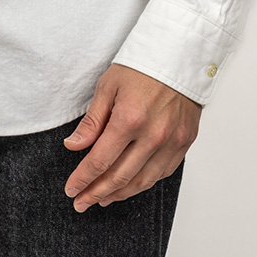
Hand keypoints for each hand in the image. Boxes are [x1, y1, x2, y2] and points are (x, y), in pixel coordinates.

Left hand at [62, 63, 200, 211]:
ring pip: (142, 181)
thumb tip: (74, 146)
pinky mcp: (185, 142)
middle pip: (120, 177)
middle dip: (96, 193)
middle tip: (81, 202)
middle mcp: (153, 135)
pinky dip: (144, 183)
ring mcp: (172, 141)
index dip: (83, 179)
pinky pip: (162, 173)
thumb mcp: (108, 86)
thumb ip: (92, 120)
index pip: (100, 161)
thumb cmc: (142, 66)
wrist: (180, 54)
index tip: (71, 190)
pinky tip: (130, 184)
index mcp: (129, 119)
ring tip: (102, 199)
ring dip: (120, 194)